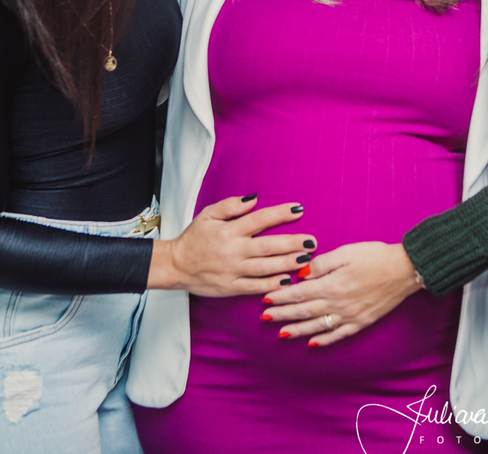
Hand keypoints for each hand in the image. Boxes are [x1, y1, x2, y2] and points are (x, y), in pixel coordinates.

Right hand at [148, 197, 315, 296]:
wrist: (175, 266)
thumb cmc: (194, 238)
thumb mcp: (208, 215)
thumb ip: (231, 206)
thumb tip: (254, 199)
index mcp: (229, 231)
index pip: (259, 220)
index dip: (279, 214)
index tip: (298, 210)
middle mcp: (233, 251)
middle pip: (268, 246)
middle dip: (292, 244)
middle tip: (312, 242)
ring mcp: (233, 271)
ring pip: (265, 267)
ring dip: (287, 263)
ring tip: (306, 259)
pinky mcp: (231, 287)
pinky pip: (255, 286)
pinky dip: (272, 284)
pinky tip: (287, 280)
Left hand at [259, 241, 419, 346]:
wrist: (405, 269)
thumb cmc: (375, 256)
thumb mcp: (346, 252)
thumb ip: (321, 264)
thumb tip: (301, 275)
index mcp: (332, 285)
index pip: (299, 293)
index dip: (280, 297)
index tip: (265, 299)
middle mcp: (338, 304)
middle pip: (304, 311)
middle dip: (282, 315)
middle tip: (265, 318)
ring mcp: (350, 316)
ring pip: (317, 326)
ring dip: (298, 330)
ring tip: (281, 334)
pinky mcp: (361, 322)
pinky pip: (338, 335)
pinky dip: (324, 341)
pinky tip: (312, 344)